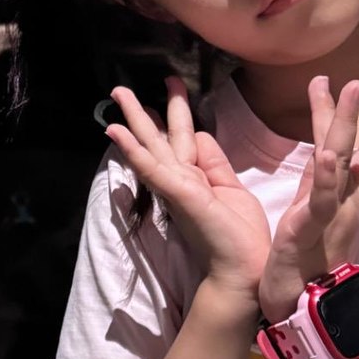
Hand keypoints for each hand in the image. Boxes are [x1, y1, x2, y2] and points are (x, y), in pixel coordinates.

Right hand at [106, 77, 269, 312]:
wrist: (242, 271)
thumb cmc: (239, 235)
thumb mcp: (231, 189)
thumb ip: (214, 164)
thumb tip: (201, 134)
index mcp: (195, 178)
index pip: (182, 138)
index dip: (177, 112)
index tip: (171, 87)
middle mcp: (180, 180)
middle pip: (159, 138)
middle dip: (143, 110)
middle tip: (123, 87)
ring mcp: (175, 186)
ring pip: (150, 145)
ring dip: (132, 119)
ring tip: (117, 93)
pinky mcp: (177, 193)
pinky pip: (150, 167)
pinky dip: (132, 149)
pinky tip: (116, 132)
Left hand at [259, 77, 358, 322]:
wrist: (299, 309)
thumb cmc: (301, 265)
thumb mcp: (308, 216)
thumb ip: (316, 186)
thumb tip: (322, 154)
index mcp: (335, 198)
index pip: (349, 152)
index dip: (355, 120)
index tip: (358, 88)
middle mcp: (341, 205)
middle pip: (352, 151)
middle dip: (356, 114)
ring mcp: (330, 218)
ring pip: (342, 166)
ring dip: (345, 129)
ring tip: (350, 94)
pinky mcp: (310, 232)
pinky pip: (320, 202)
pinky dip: (325, 177)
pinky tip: (324, 154)